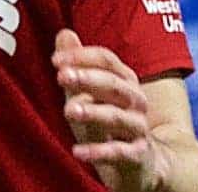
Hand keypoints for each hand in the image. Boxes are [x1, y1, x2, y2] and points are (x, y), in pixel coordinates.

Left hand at [52, 29, 158, 191]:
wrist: (142, 163)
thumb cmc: (108, 123)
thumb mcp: (88, 93)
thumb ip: (77, 66)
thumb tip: (64, 33)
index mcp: (124, 80)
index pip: (107, 60)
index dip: (81, 57)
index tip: (55, 60)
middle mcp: (135, 100)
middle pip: (114, 84)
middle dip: (87, 79)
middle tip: (61, 77)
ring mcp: (138, 128)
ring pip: (117, 116)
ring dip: (92, 112)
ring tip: (68, 110)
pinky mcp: (138, 155)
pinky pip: (120, 152)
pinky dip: (99, 152)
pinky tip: (78, 151)